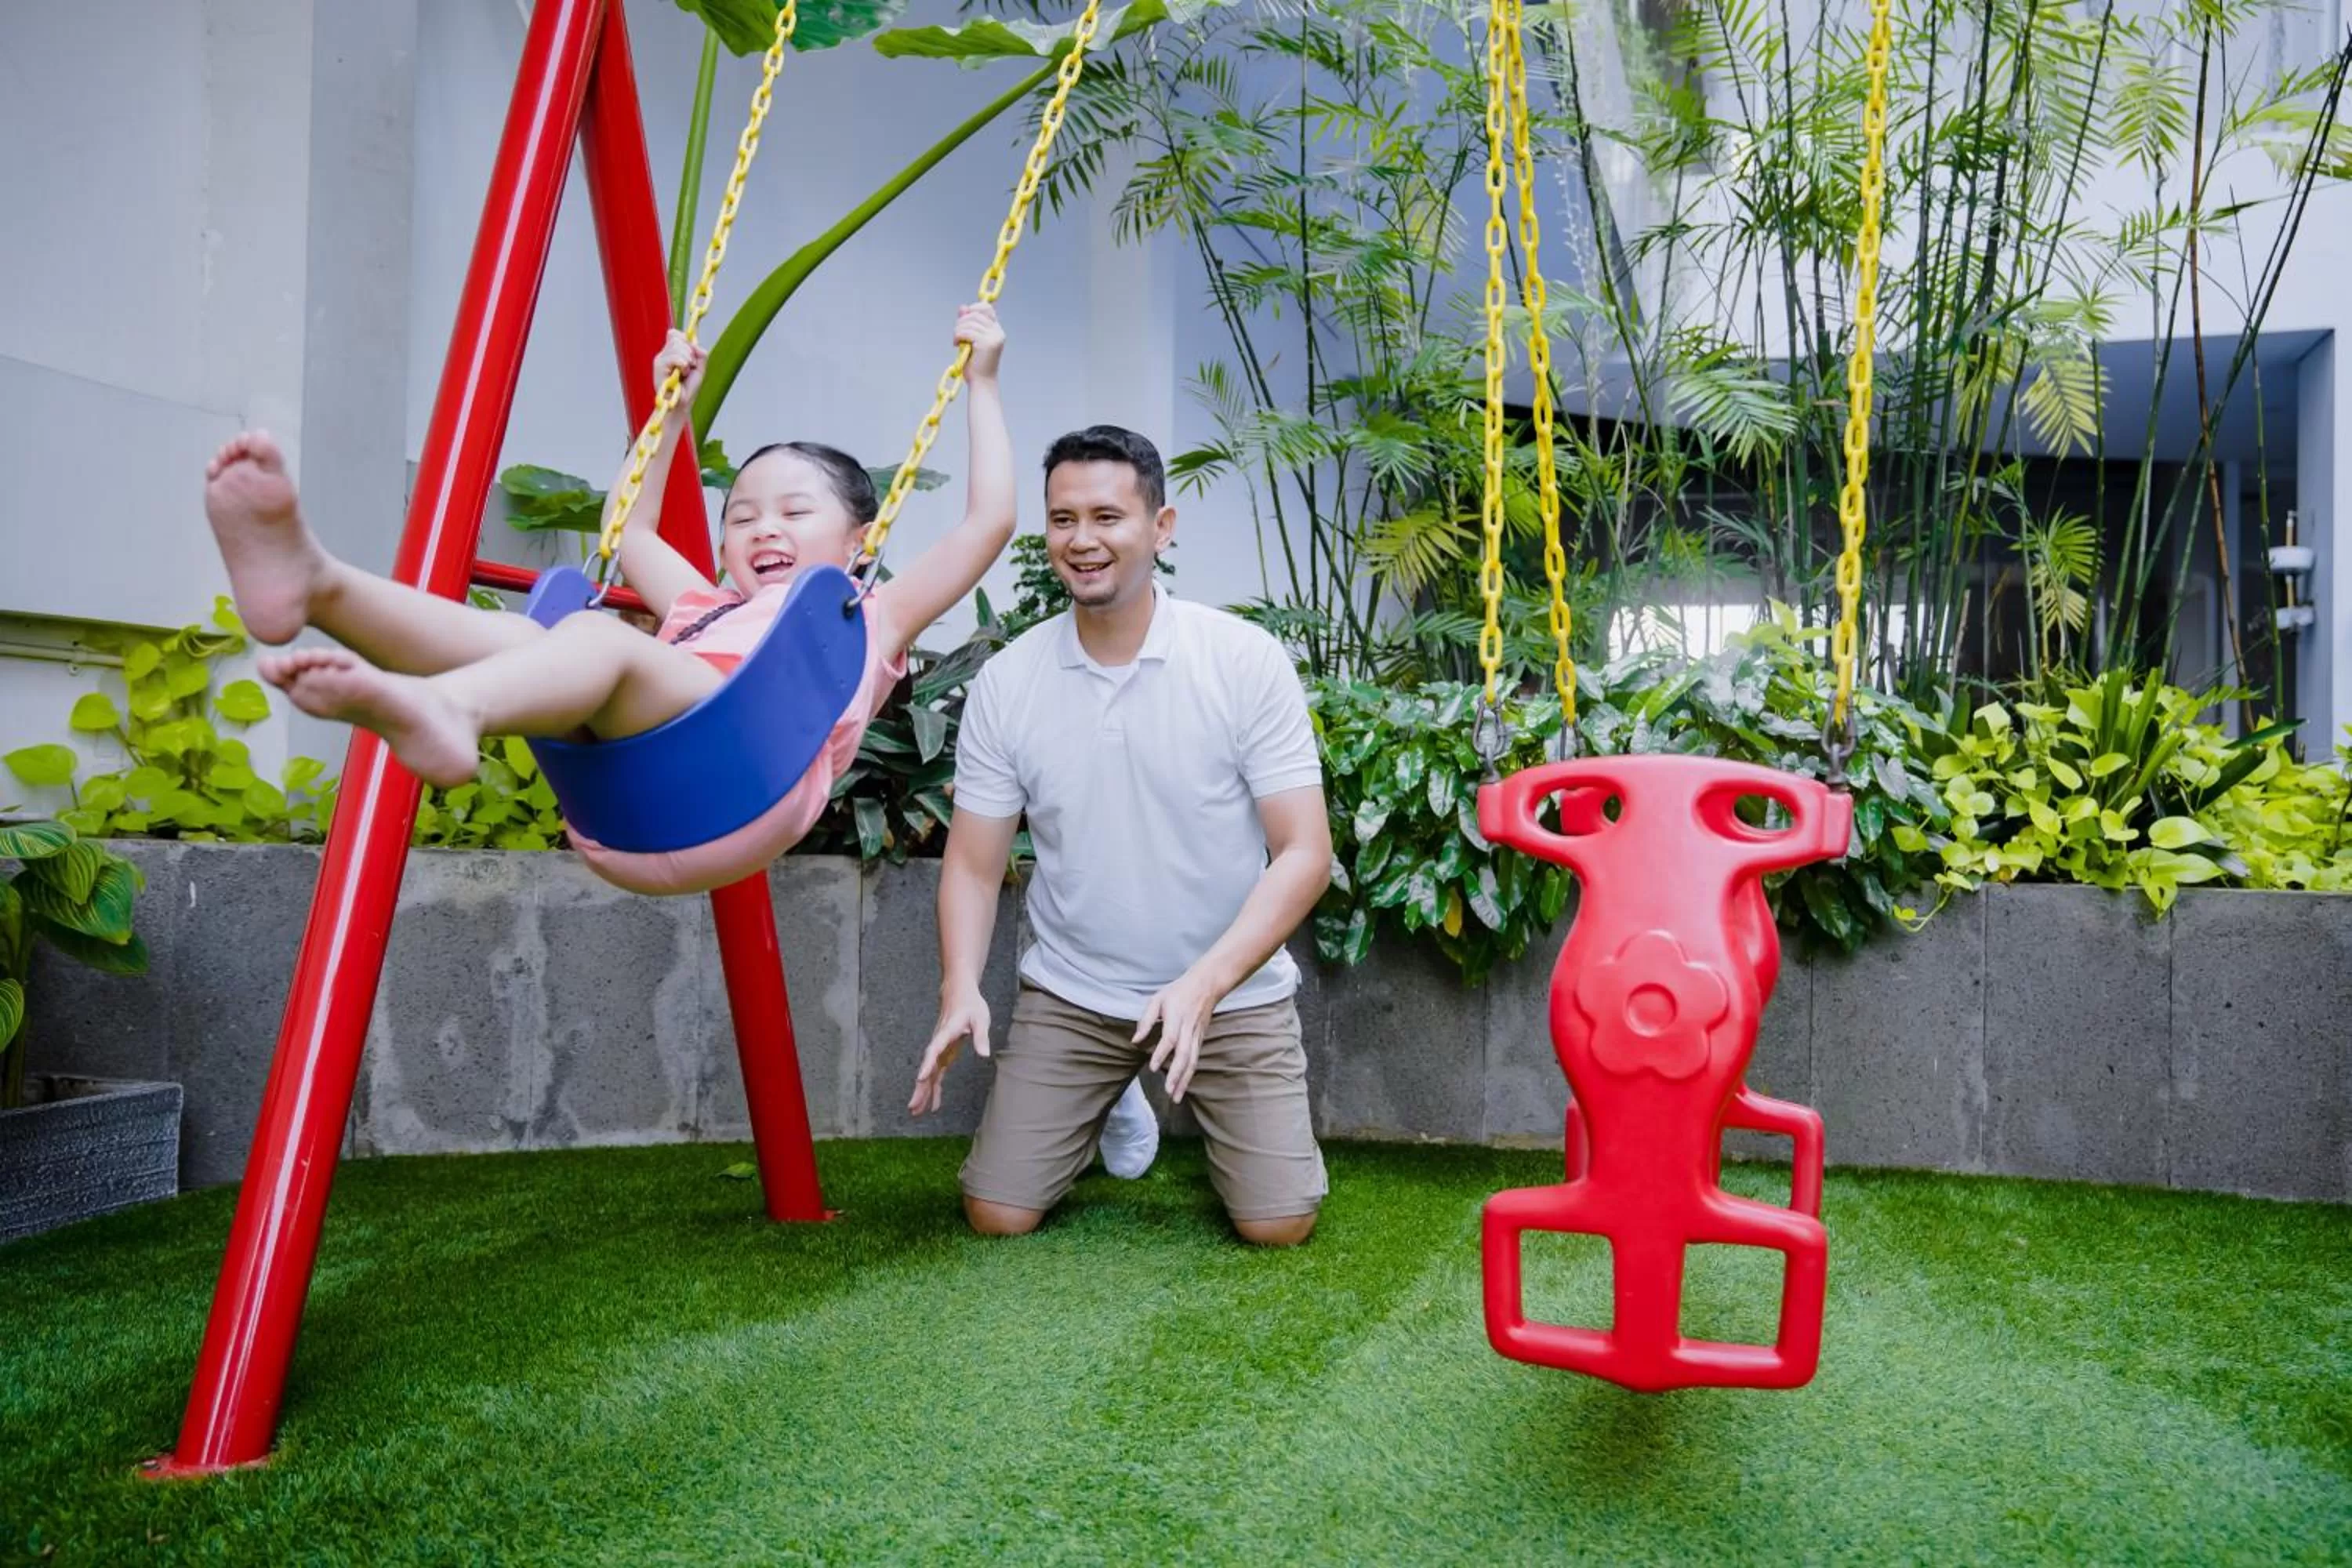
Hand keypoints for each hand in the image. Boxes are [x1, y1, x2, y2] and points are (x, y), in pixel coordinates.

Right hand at [653, 329, 706, 410]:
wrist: (680, 404)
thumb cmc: (688, 389)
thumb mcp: (699, 368)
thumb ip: (700, 354)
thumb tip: (695, 345)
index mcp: (670, 352)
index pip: (675, 334)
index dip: (685, 340)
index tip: (690, 356)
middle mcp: (663, 354)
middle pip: (678, 338)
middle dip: (689, 353)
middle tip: (688, 368)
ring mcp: (660, 359)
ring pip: (678, 346)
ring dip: (687, 361)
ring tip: (684, 373)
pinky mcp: (658, 366)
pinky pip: (676, 357)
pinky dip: (683, 366)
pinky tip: (681, 375)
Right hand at [910, 988, 992, 1115]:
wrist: (958, 994)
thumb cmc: (970, 1005)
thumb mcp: (980, 1018)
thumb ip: (980, 1036)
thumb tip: (984, 1054)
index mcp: (946, 1032)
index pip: (934, 1050)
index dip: (927, 1064)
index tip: (920, 1078)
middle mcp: (938, 1043)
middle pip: (927, 1067)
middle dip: (920, 1088)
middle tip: (913, 1106)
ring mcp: (939, 1050)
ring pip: (928, 1073)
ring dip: (923, 1092)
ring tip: (915, 1112)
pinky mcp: (943, 1054)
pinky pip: (936, 1074)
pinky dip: (934, 1089)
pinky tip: (932, 1104)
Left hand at [956, 303, 1004, 381]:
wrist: (981, 383)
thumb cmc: (976, 365)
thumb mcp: (970, 341)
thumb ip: (967, 324)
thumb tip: (963, 307)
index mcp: (997, 331)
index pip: (986, 308)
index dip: (973, 309)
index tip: (963, 321)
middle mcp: (997, 332)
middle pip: (975, 313)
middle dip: (961, 322)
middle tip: (956, 335)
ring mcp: (993, 337)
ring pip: (969, 322)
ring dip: (958, 330)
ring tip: (956, 341)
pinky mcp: (986, 343)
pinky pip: (967, 331)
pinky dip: (957, 336)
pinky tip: (956, 344)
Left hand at [1135, 969, 1222, 1102]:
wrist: (1207, 986)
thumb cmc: (1178, 992)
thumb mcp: (1158, 999)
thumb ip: (1146, 1020)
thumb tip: (1135, 1040)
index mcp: (1176, 1018)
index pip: (1170, 1039)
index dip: (1162, 1054)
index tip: (1153, 1068)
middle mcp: (1188, 1029)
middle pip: (1184, 1055)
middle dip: (1177, 1076)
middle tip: (1168, 1092)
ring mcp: (1196, 1036)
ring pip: (1192, 1062)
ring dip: (1184, 1081)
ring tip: (1176, 1098)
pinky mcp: (1200, 1040)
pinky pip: (1195, 1060)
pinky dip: (1189, 1075)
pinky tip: (1183, 1086)